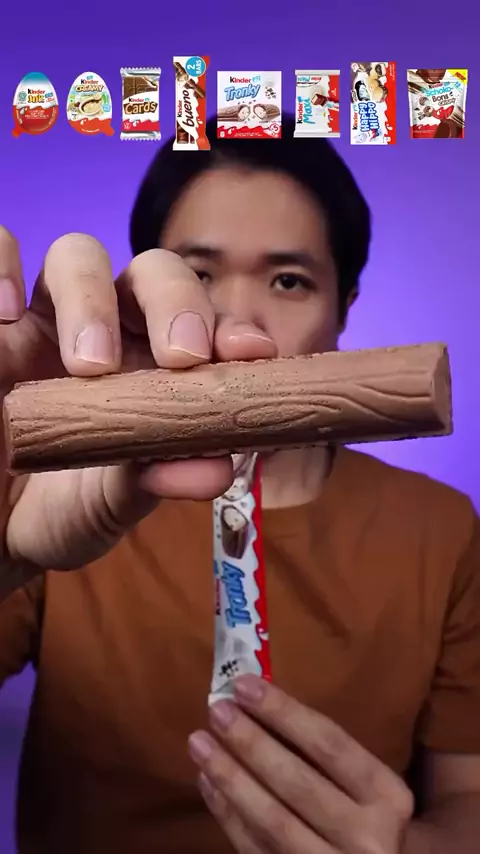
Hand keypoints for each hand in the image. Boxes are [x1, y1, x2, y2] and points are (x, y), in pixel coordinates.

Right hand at [0, 227, 276, 595]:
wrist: (1, 526)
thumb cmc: (65, 505)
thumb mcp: (115, 500)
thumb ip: (159, 476)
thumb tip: (217, 469)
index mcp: (156, 365)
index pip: (201, 324)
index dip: (229, 327)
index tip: (249, 354)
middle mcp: (110, 327)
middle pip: (152, 273)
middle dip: (175, 303)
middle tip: (180, 357)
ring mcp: (47, 316)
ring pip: (77, 255)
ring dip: (91, 297)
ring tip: (89, 366)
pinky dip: (1, 266)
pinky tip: (5, 314)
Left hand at [189, 677, 413, 852]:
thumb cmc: (371, 818)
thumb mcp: (370, 786)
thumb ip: (330, 754)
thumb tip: (260, 701)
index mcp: (388, 796)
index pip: (330, 744)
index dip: (285, 712)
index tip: (245, 685)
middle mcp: (367, 837)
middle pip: (298, 782)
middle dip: (252, 742)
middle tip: (217, 710)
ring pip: (272, 820)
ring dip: (230, 777)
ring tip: (199, 742)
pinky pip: (255, 849)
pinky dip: (228, 814)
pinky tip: (208, 782)